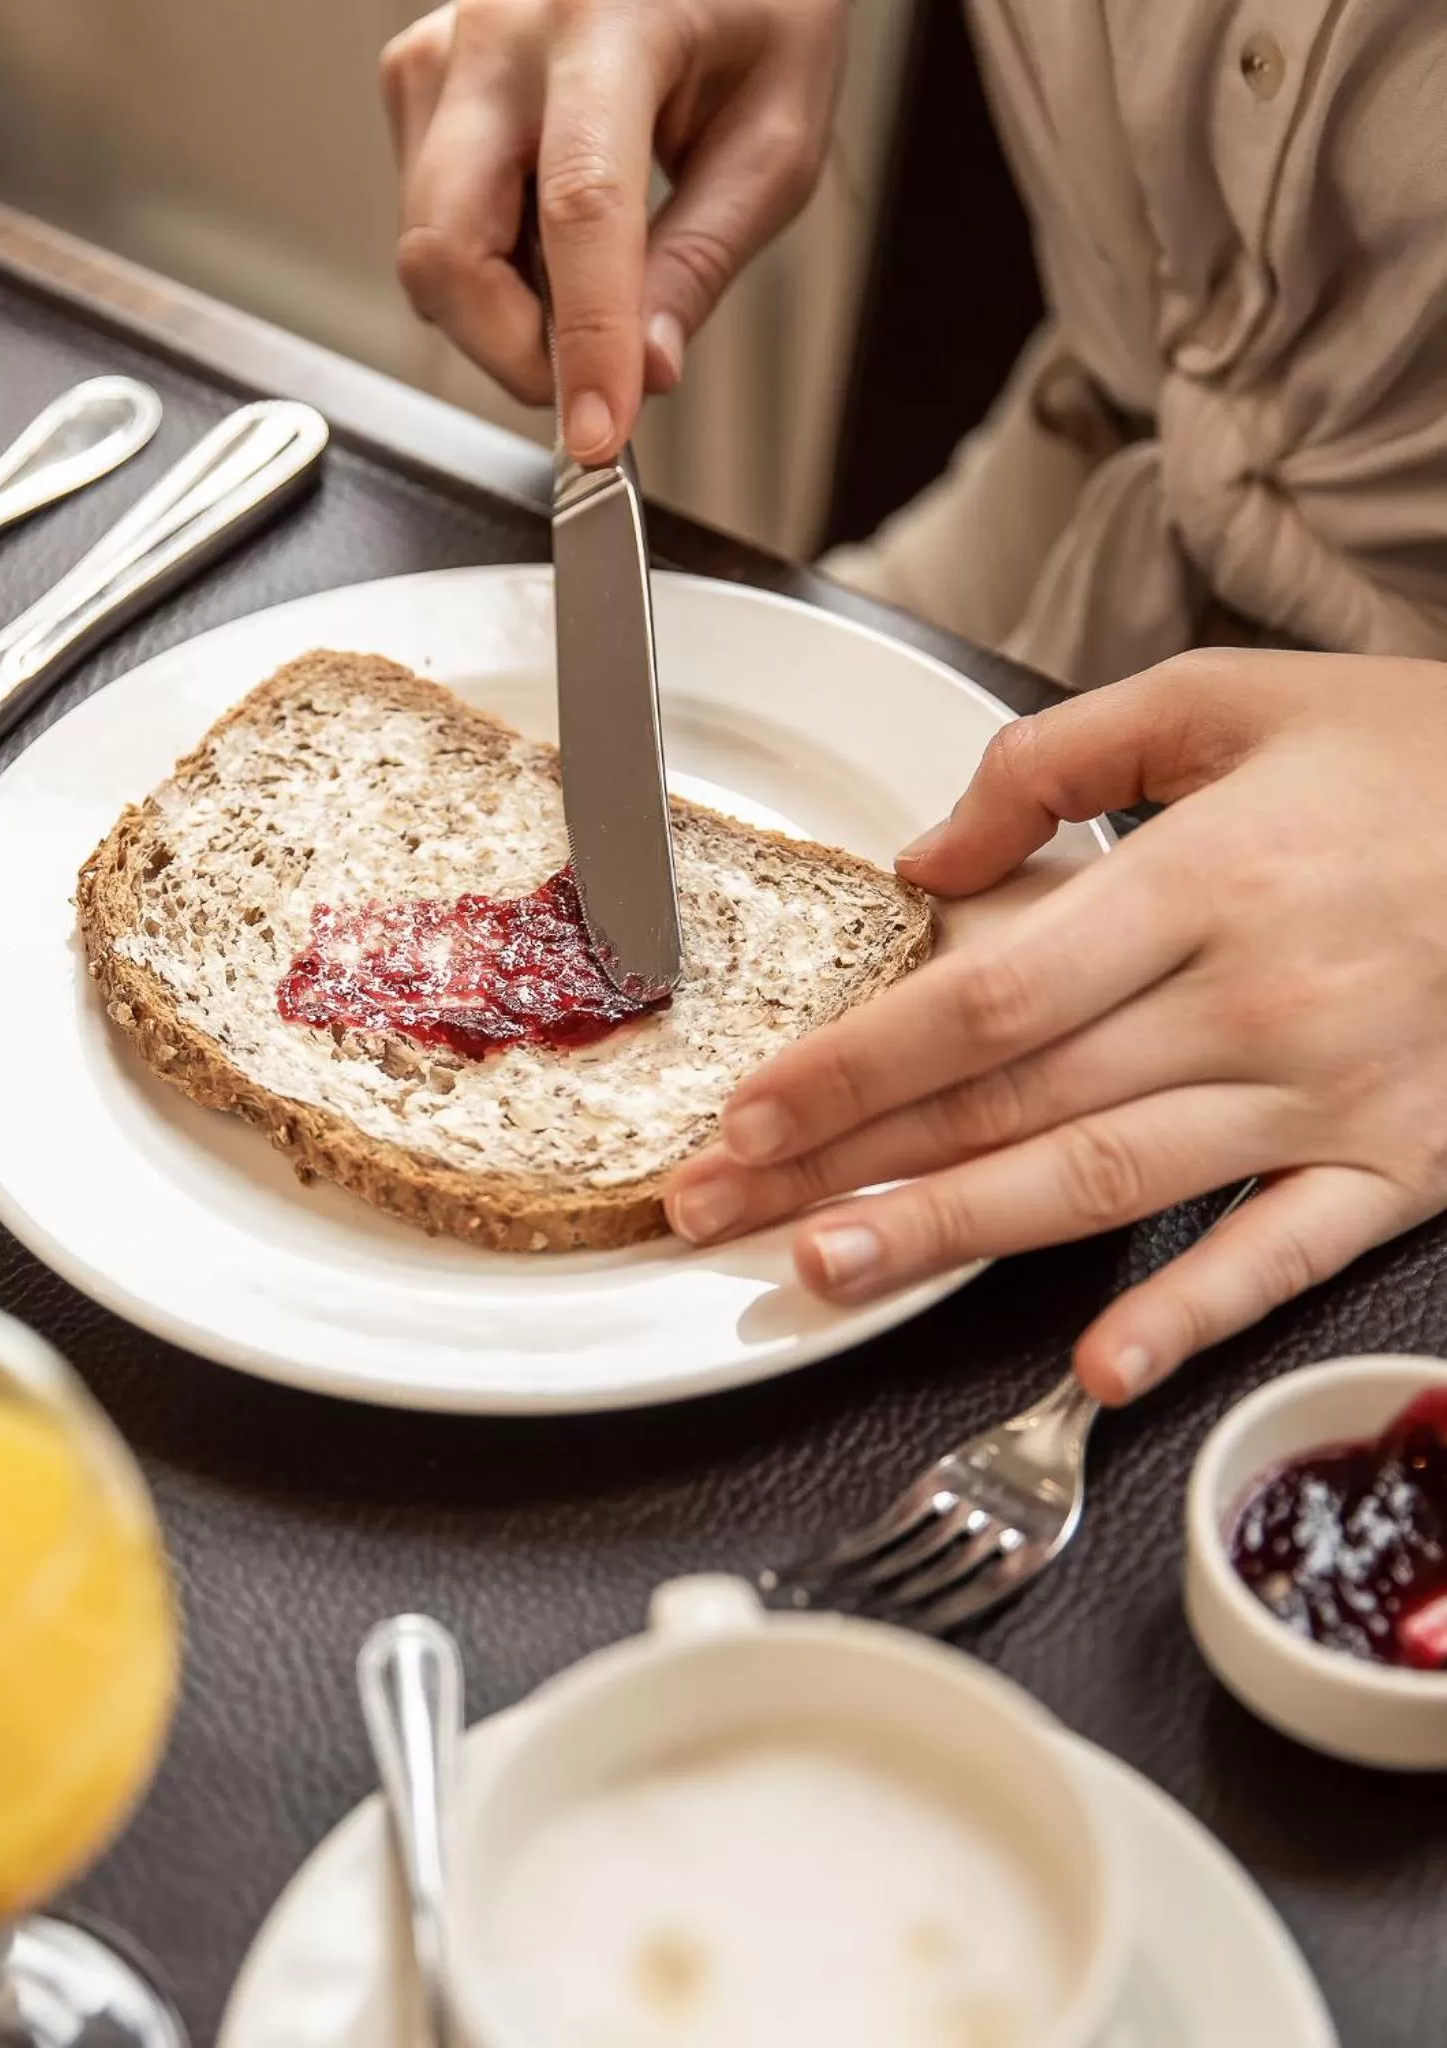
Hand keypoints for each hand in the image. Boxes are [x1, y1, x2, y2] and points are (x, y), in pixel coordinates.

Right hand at [380, 0, 845, 463]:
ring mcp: (443, 50)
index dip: (583, 340)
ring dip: (505, 312)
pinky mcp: (417, 79)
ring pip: (429, 251)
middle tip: (590, 385)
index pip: (579, 208)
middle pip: (449, 248)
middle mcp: (502, 28)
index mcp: (609, 17)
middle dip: (512, 352)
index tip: (596, 436)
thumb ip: (703, 258)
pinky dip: (487, 268)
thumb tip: (641, 371)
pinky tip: (546, 236)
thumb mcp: (776, 133)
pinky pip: (426, 220)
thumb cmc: (751, 3)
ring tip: (589, 282)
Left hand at [663, 650, 1446, 1402]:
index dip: (851, 1066)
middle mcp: (1253, 1002)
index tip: (749, 1112)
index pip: (983, 1000)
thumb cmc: (1418, 754)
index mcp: (1201, 884)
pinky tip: (1096, 1367)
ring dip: (955, 1236)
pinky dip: (1192, 1315)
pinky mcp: (1400, 1160)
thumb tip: (927, 864)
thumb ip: (1057, 764)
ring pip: (1106, 1184)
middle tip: (725, 1213)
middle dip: (850, 1163)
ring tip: (830, 1272)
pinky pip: (1282, 1254)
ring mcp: (1329, 1094)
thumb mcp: (1230, 699)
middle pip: (1011, 1101)